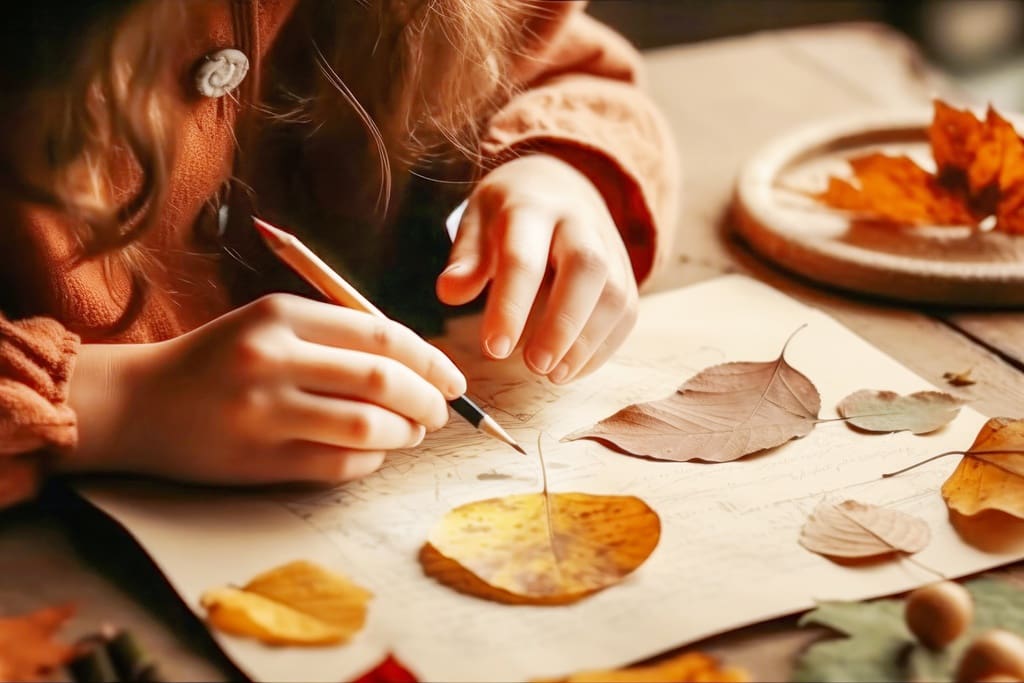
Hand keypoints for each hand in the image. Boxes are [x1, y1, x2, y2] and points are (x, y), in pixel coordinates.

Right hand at [62, 294, 465, 484]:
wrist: (138, 403)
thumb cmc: (220, 360)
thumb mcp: (273, 325)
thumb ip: (339, 338)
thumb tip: (421, 366)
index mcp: (281, 314)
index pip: (381, 335)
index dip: (430, 360)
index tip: (452, 379)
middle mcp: (272, 359)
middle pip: (383, 381)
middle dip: (427, 400)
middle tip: (439, 413)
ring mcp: (264, 413)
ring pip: (369, 428)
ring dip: (405, 434)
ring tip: (411, 433)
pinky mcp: (258, 460)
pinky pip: (340, 466)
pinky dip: (371, 462)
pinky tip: (372, 454)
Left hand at [436, 154, 637, 383]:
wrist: (560, 184)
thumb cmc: (509, 212)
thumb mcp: (478, 220)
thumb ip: (467, 258)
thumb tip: (450, 292)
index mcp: (532, 207)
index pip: (524, 256)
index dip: (510, 306)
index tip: (494, 349)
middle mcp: (579, 222)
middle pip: (586, 268)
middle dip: (562, 323)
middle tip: (534, 366)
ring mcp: (610, 246)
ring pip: (614, 293)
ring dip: (586, 342)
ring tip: (553, 376)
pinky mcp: (626, 273)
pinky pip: (625, 312)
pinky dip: (601, 348)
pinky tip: (570, 369)